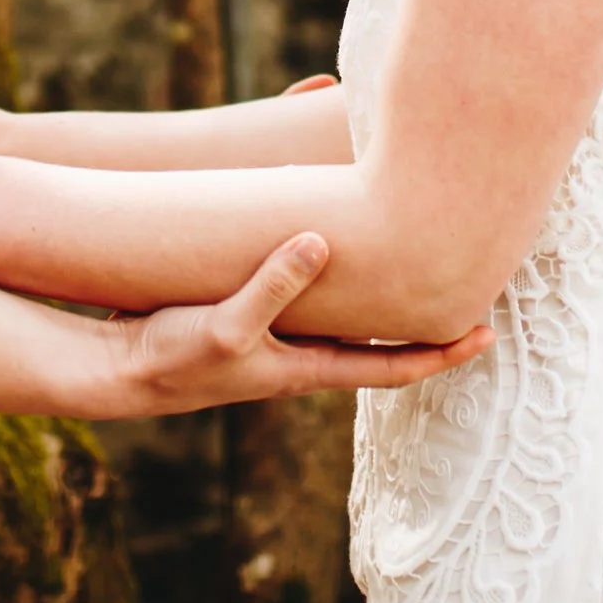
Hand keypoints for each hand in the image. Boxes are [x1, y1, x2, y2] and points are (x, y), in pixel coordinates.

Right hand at [115, 235, 490, 416]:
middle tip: (468, 287)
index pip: (393, 366)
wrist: (115, 368)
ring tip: (415, 256)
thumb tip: (323, 241)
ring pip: (344, 311)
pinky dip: (328, 267)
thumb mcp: (225, 323)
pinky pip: (304, 287)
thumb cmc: (171, 357)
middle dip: (424, 318)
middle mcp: (300, 354)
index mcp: (307, 368)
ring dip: (380, 291)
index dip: (442, 354)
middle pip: (379, 339)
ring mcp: (275, 334)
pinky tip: (332, 234)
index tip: (487, 337)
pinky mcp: (247, 309)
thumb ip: (273, 286)